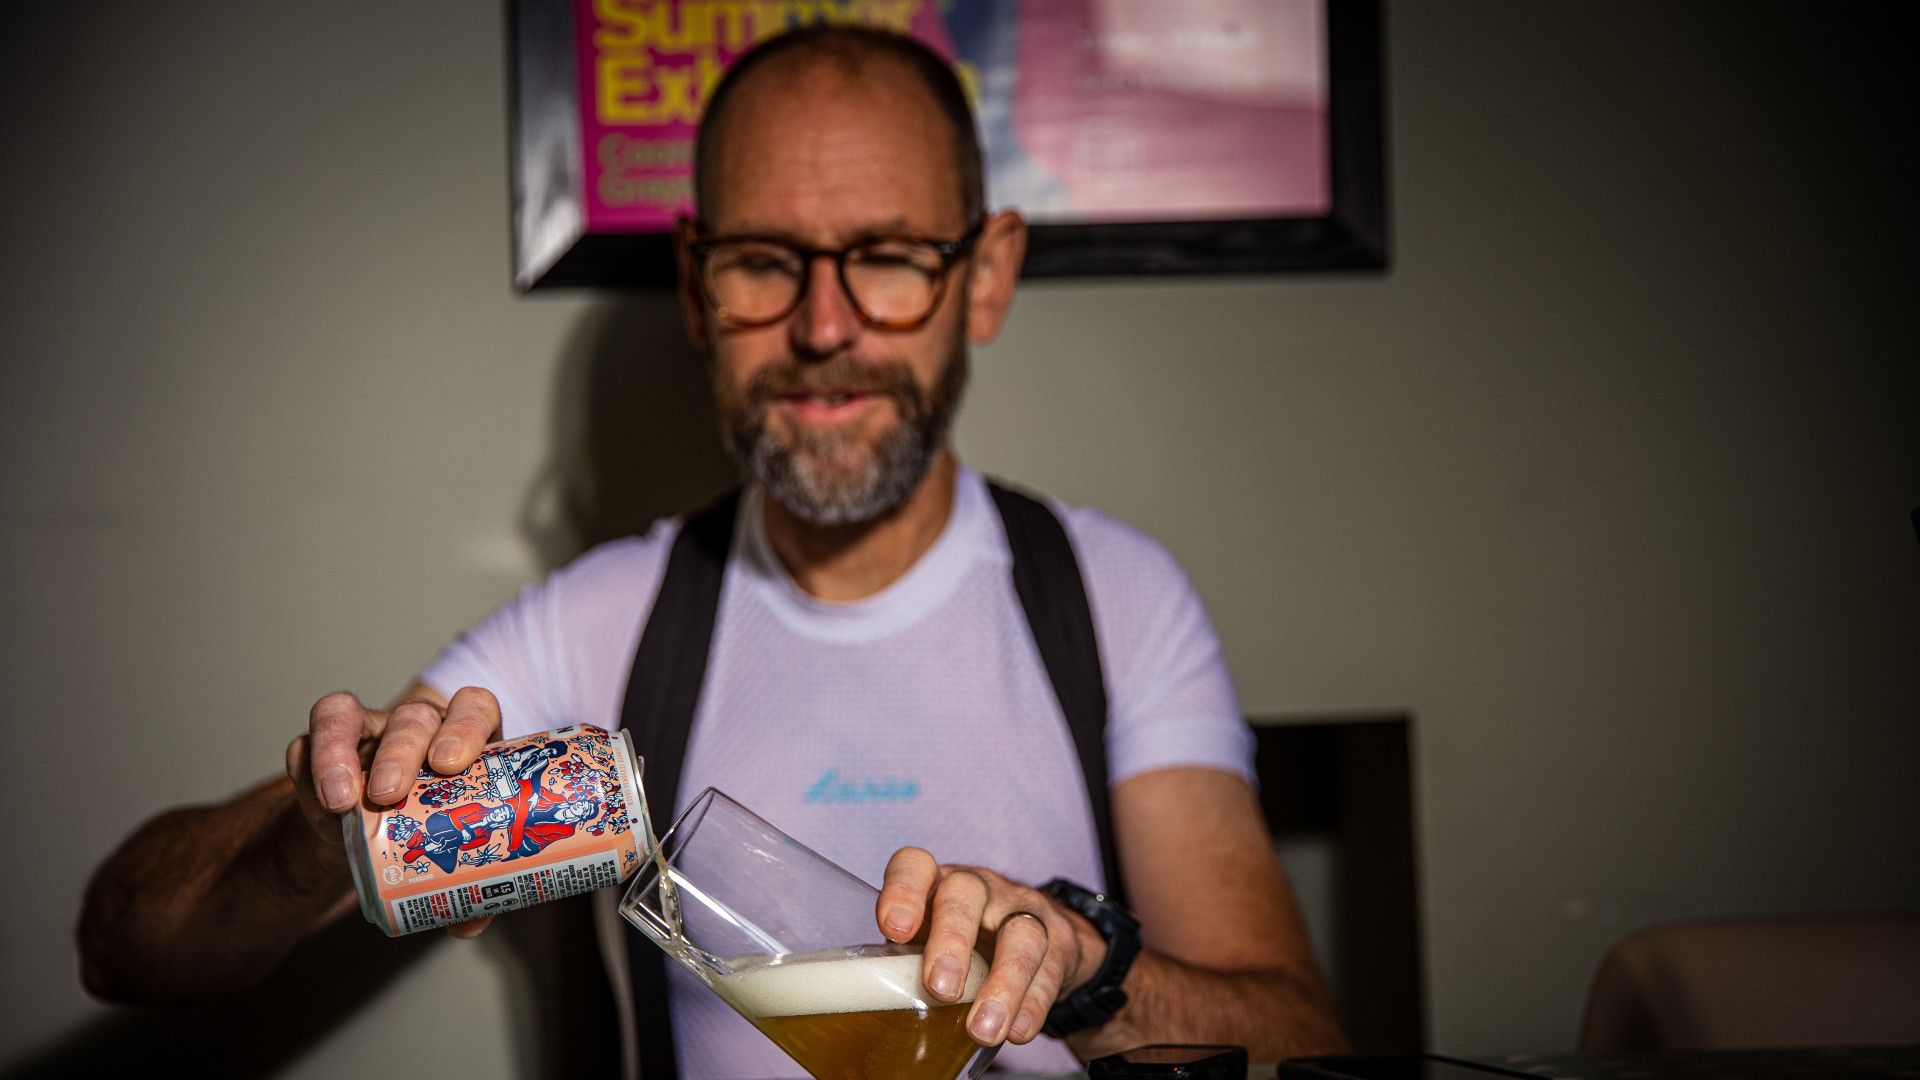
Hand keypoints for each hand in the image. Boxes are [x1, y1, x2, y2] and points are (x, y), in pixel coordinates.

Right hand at [284, 685, 502, 938]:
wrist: (378, 838)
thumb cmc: (433, 836)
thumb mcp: (457, 856)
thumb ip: (469, 884)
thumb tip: (470, 923)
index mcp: (467, 742)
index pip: (474, 709)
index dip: (465, 727)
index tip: (451, 764)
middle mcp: (419, 727)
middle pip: (413, 717)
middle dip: (400, 752)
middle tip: (388, 794)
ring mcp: (367, 732)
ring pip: (349, 717)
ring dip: (339, 755)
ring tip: (340, 803)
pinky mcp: (322, 748)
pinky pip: (305, 745)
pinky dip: (308, 774)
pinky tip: (319, 811)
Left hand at [877, 848, 1103, 1046]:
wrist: (1040, 942)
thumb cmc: (964, 946)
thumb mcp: (928, 946)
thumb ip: (901, 970)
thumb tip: (859, 1031)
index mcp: (936, 885)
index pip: (915, 866)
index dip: (904, 891)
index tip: (895, 929)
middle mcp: (979, 889)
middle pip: (966, 895)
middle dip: (952, 941)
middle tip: (940, 988)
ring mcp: (1022, 912)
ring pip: (1018, 935)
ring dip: (1002, 984)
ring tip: (982, 1029)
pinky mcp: (1059, 943)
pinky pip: (1049, 970)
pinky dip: (1032, 1004)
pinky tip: (1017, 1031)